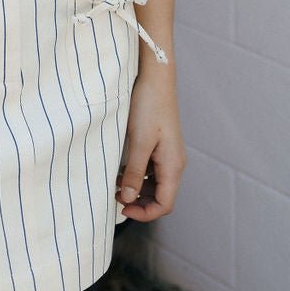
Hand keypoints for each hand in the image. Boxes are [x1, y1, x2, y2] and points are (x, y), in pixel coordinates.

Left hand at [116, 74, 186, 221]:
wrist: (155, 77)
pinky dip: (137, 175)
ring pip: (155, 184)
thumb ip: (133, 172)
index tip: (122, 209)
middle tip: (115, 199)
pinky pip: (151, 169)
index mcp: (173, 166)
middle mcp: (174, 163)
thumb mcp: (138, 141)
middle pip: (161, 197)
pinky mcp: (161, 145)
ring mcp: (168, 154)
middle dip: (139, 203)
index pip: (164, 205)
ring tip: (115, 185)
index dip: (144, 213)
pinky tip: (121, 170)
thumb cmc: (149, 105)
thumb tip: (127, 198)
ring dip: (137, 189)